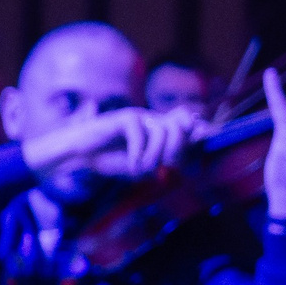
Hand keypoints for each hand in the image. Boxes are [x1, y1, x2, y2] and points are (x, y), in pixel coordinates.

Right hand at [21, 105, 202, 180]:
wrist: (78, 156)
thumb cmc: (107, 160)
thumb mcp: (140, 165)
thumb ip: (161, 158)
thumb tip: (180, 154)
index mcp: (157, 129)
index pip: (187, 124)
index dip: (200, 130)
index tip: (208, 137)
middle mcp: (152, 120)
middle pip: (181, 128)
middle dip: (177, 150)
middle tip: (163, 166)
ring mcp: (139, 117)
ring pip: (164, 131)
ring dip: (156, 155)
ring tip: (142, 167)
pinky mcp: (124, 117)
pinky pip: (141, 134)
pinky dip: (138, 152)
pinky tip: (130, 163)